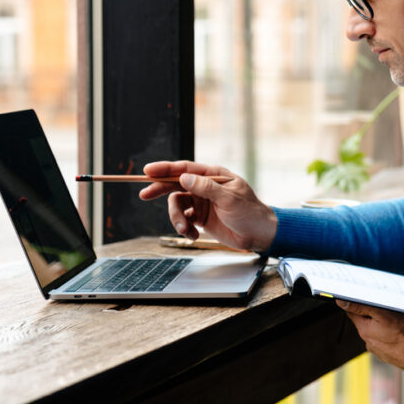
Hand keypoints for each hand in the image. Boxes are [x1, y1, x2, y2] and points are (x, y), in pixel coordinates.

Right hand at [137, 160, 276, 251]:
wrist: (258, 234)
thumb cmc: (249, 212)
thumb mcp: (229, 199)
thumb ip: (206, 188)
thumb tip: (184, 178)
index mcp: (214, 176)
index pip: (186, 168)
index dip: (166, 168)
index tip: (148, 170)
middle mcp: (205, 187)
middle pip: (176, 184)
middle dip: (160, 189)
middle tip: (145, 194)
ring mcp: (202, 202)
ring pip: (177, 205)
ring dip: (176, 218)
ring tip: (185, 229)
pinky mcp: (200, 217)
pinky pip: (183, 219)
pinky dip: (184, 228)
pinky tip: (193, 235)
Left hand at [336, 300, 403, 369]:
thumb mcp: (383, 314)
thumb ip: (362, 308)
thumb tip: (342, 302)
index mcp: (364, 330)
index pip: (352, 312)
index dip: (357, 303)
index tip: (365, 297)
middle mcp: (367, 341)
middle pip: (365, 321)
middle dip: (372, 314)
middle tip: (387, 309)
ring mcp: (377, 349)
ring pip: (375, 331)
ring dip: (381, 325)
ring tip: (396, 323)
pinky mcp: (386, 354)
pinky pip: (383, 340)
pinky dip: (388, 335)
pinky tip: (398, 333)